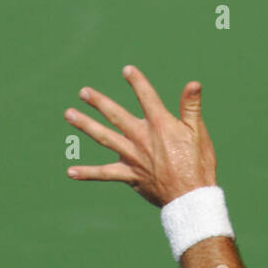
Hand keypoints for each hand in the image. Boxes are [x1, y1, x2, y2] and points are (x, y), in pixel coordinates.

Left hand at [64, 65, 217, 207]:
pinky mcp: (129, 176)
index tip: (126, 70)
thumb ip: (191, 106)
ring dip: (86, 125)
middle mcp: (142, 138)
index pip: (146, 97)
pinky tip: (71, 171)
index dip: (137, 82)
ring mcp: (133, 157)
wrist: (191, 197)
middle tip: (83, 92)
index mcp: (160, 125)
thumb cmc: (197, 163)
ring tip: (69, 114)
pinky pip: (105, 174)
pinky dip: (87, 173)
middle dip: (99, 102)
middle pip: (116, 116)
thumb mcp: (197, 132)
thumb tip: (193, 83)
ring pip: (105, 138)